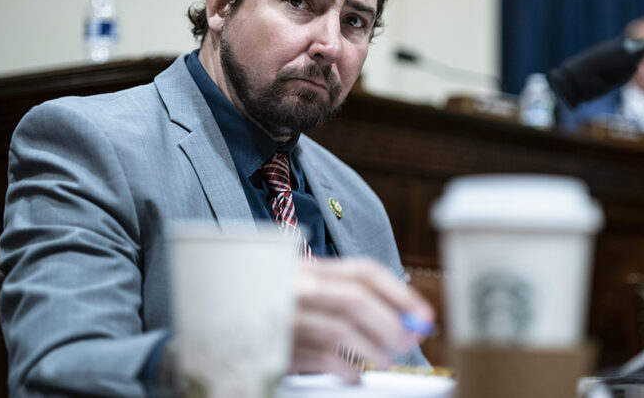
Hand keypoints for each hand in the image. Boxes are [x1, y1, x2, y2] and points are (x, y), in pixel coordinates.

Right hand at [289, 258, 433, 381]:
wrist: (220, 322)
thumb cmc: (276, 307)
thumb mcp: (307, 291)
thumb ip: (347, 297)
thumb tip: (405, 318)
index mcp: (308, 268)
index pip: (363, 272)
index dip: (400, 293)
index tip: (424, 314)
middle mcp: (295, 287)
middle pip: (356, 301)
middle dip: (391, 324)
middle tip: (408, 342)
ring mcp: (284, 317)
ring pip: (342, 332)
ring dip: (374, 351)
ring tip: (384, 361)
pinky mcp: (276, 348)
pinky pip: (323, 360)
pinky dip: (348, 371)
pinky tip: (354, 375)